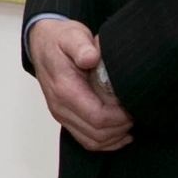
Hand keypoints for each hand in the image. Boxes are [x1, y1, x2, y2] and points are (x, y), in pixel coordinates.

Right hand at [29, 18, 133, 151]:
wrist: (41, 44)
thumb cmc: (59, 40)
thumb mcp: (71, 35)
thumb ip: (81, 46)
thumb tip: (90, 57)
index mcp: (64, 89)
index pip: (97, 117)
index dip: (120, 118)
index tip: (133, 105)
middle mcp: (60, 106)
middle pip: (97, 133)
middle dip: (121, 127)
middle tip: (136, 112)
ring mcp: (61, 114)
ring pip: (92, 141)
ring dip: (115, 137)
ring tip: (130, 122)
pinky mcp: (65, 117)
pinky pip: (86, 140)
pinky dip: (106, 141)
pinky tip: (121, 133)